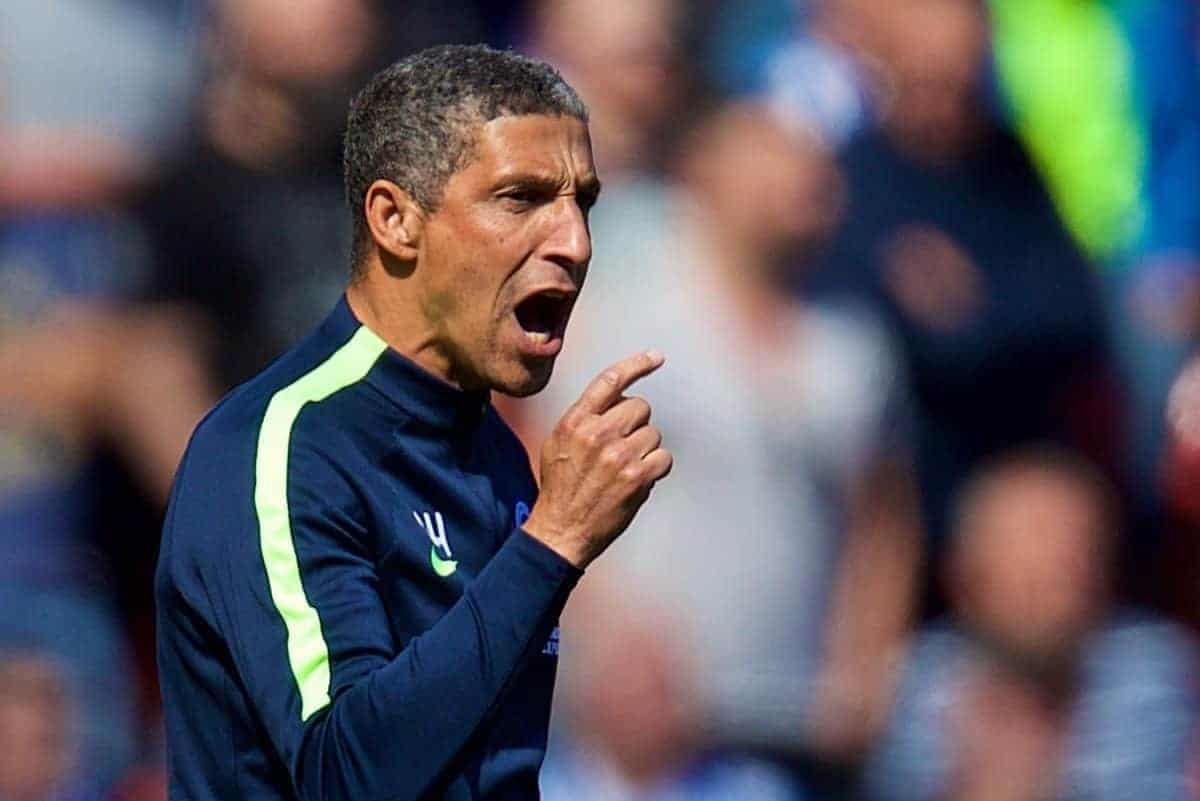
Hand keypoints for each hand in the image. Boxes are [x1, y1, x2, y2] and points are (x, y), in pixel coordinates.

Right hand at [524, 351, 671, 567]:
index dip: (637, 364)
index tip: (656, 357)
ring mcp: (619, 455)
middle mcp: (598, 433)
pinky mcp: (637, 477)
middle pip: (640, 406)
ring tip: (624, 469)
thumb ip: (584, 418)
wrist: (560, 530)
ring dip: (646, 449)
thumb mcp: (558, 442)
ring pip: (653, 433)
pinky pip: (664, 458)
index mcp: (576, 420)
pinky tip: (638, 480)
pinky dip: (656, 468)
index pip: (610, 380)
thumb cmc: (560, 486)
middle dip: (636, 425)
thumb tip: (616, 401)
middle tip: (622, 447)